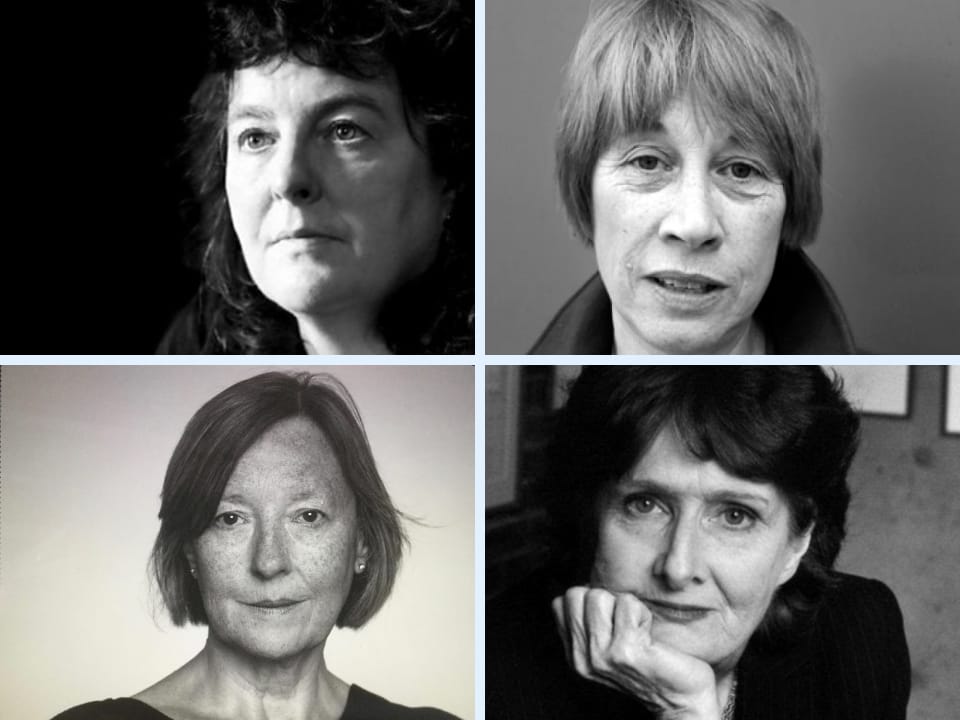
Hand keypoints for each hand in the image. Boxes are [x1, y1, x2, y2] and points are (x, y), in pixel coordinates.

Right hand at [553, 586, 720, 719]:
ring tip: (638, 628)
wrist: (682, 700)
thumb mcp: (610, 649)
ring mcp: (601, 656)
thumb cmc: (652, 664)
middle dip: (604, 598)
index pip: (560, 603)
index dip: (588, 599)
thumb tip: (584, 587)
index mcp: (576, 656)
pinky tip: (649, 635)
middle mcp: (583, 658)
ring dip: (625, 605)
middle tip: (626, 622)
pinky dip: (642, 613)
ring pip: (598, 596)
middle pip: (575, 594)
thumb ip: (590, 626)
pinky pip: (627, 604)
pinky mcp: (625, 652)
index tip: (612, 617)